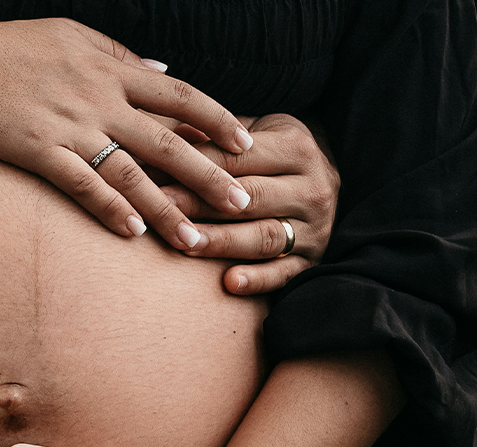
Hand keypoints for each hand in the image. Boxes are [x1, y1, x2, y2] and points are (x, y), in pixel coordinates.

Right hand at [0, 18, 253, 251]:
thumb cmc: (16, 47)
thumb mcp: (75, 36)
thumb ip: (121, 55)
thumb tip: (162, 71)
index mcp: (113, 71)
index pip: (181, 97)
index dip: (218, 121)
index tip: (247, 146)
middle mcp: (101, 101)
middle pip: (168, 143)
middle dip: (209, 176)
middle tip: (243, 206)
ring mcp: (71, 129)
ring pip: (131, 174)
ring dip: (166, 210)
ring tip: (194, 241)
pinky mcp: (40, 152)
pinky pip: (82, 185)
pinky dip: (109, 209)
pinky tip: (132, 233)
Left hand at [159, 114, 339, 294]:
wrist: (324, 178)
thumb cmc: (272, 153)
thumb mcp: (253, 132)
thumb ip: (214, 136)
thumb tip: (167, 136)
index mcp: (298, 147)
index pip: (238, 158)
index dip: (193, 165)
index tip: (152, 174)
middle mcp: (313, 187)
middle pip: (250, 198)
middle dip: (200, 204)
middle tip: (160, 209)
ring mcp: (316, 227)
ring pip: (265, 236)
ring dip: (223, 242)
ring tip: (186, 245)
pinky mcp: (314, 260)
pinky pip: (286, 273)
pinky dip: (258, 280)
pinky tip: (229, 283)